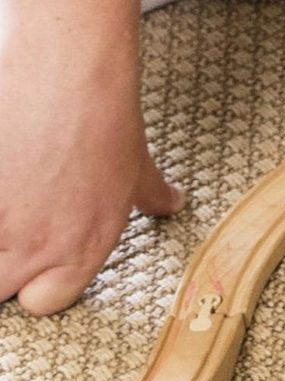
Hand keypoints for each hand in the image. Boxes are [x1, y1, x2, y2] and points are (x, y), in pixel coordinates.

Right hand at [0, 39, 180, 313]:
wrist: (66, 78)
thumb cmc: (105, 120)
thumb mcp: (138, 168)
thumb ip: (151, 198)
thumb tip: (172, 203)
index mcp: (81, 251)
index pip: (44, 303)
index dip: (35, 285)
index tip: (30, 266)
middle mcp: (35, 247)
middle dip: (1, 271)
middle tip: (13, 234)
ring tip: (11, 205)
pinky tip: (3, 174)